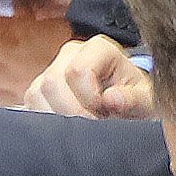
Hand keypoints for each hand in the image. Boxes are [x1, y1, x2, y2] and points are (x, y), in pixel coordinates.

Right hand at [23, 34, 153, 120]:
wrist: (128, 106)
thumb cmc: (137, 100)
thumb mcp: (146, 101)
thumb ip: (134, 99)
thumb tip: (113, 99)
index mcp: (99, 49)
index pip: (78, 71)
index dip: (89, 99)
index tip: (105, 115)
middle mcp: (71, 54)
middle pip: (53, 82)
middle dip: (72, 112)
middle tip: (94, 126)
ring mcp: (51, 69)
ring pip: (37, 93)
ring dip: (58, 117)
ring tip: (83, 126)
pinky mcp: (39, 88)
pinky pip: (30, 103)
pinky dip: (47, 120)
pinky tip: (68, 127)